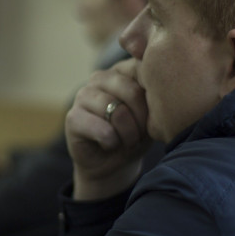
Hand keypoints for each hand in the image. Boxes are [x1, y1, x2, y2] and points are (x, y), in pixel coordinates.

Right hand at [65, 58, 150, 199]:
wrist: (112, 165)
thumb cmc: (136, 135)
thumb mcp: (153, 115)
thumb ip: (157, 95)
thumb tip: (161, 85)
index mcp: (122, 70)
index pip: (144, 70)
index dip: (154, 99)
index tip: (154, 117)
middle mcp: (100, 77)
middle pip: (132, 92)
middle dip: (142, 121)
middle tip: (140, 135)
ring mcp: (83, 95)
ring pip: (118, 112)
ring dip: (128, 135)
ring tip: (127, 141)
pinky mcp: (73, 117)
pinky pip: (104, 130)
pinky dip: (113, 143)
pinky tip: (109, 145)